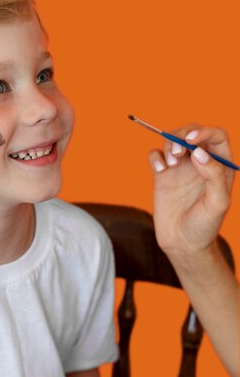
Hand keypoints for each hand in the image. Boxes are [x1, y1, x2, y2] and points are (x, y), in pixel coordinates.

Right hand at [148, 125, 234, 261]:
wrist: (183, 244)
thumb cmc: (205, 226)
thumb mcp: (218, 203)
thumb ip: (214, 175)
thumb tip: (198, 152)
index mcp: (220, 166)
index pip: (216, 137)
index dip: (204, 132)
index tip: (191, 140)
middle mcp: (201, 163)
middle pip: (191, 133)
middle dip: (182, 135)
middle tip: (177, 152)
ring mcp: (180, 168)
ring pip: (172, 140)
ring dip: (168, 145)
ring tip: (169, 165)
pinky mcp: (162, 176)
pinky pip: (156, 156)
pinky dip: (155, 157)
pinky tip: (159, 170)